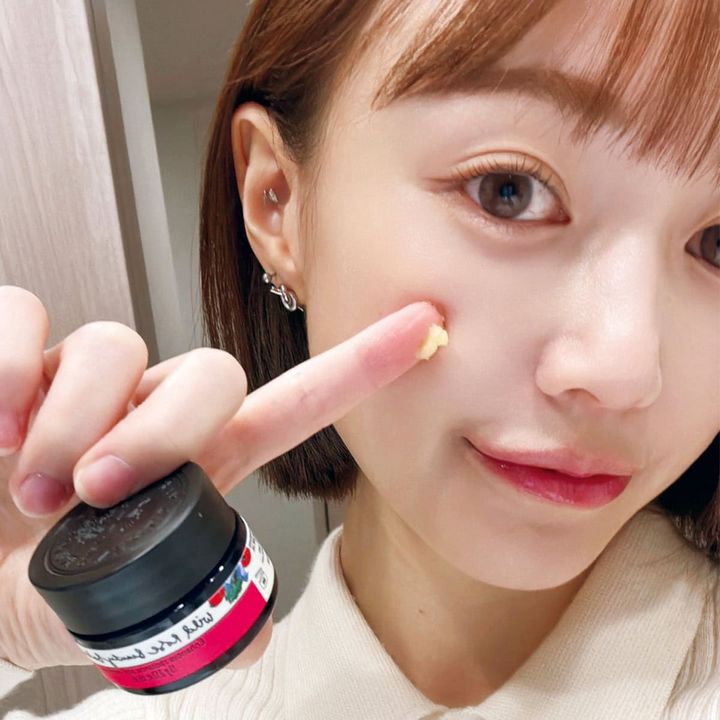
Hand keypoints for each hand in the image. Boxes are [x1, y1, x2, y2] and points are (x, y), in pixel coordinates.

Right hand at [0, 285, 444, 671]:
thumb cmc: (56, 584)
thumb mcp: (128, 614)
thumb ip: (192, 621)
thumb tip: (249, 644)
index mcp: (204, 458)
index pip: (299, 400)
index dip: (362, 367)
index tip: (421, 328)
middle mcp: (156, 408)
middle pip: (205, 372)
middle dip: (157, 433)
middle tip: (98, 491)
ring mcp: (90, 380)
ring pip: (115, 345)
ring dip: (71, 423)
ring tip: (34, 487)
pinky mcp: (22, 363)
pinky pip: (25, 317)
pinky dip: (9, 362)